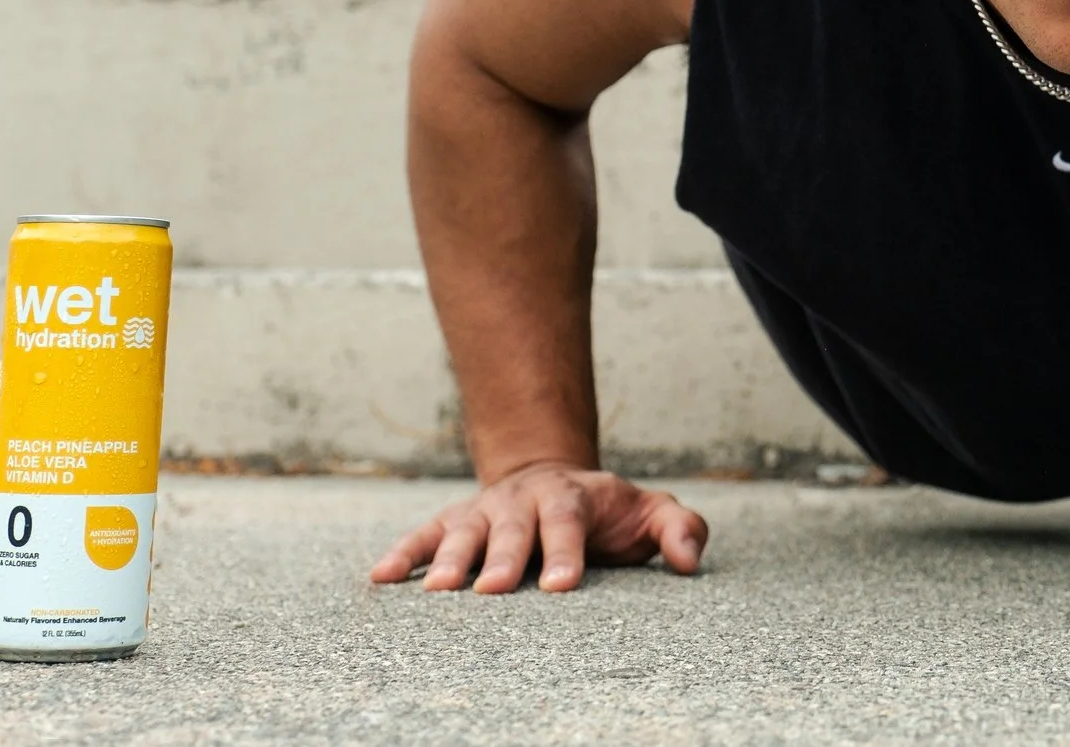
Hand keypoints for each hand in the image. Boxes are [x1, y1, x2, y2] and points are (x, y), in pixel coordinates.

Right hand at [370, 461, 708, 593]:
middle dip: (502, 558)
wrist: (554, 479)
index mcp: (573, 499)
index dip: (566, 553)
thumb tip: (689, 562)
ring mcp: (485, 510)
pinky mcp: (453, 521)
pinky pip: (423, 535)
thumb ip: (679, 530)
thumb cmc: (609, 512)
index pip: (569, 523)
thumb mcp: (651, 512)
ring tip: (435, 590)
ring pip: (463, 532)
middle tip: (492, 590)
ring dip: (448, 558)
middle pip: (512, 529)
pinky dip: (402, 554)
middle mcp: (523, 501)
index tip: (562, 585)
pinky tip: (380, 577)